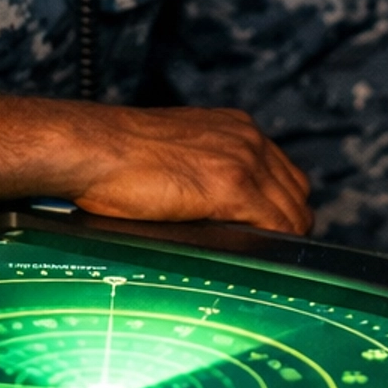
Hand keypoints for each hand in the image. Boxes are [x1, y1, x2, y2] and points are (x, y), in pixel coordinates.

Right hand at [72, 105, 312, 234]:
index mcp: (234, 127)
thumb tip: (224, 211)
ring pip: (292, 210)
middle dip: (288, 223)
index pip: (283, 172)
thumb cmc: (117, 155)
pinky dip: (273, 245)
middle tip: (269, 252)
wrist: (91, 148)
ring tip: (263, 261)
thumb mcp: (177, 151)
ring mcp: (242, 159)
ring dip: (282, 238)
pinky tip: (258, 258)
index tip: (271, 230)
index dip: (281, 206)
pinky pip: (275, 224)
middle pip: (296, 191)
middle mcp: (246, 137)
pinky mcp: (231, 185)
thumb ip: (207, 170)